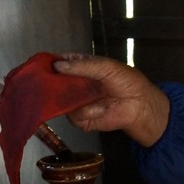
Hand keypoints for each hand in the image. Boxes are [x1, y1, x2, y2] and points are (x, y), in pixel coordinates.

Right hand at [53, 55, 169, 146]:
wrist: (141, 106)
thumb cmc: (128, 82)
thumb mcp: (106, 67)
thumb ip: (82, 65)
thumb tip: (57, 65)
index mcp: (83, 68)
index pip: (61, 63)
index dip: (51, 63)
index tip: (42, 64)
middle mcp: (77, 84)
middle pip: (55, 83)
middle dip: (52, 83)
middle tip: (49, 81)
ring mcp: (78, 102)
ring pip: (60, 100)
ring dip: (73, 98)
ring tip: (92, 95)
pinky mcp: (82, 119)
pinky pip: (73, 115)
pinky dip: (87, 111)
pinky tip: (100, 108)